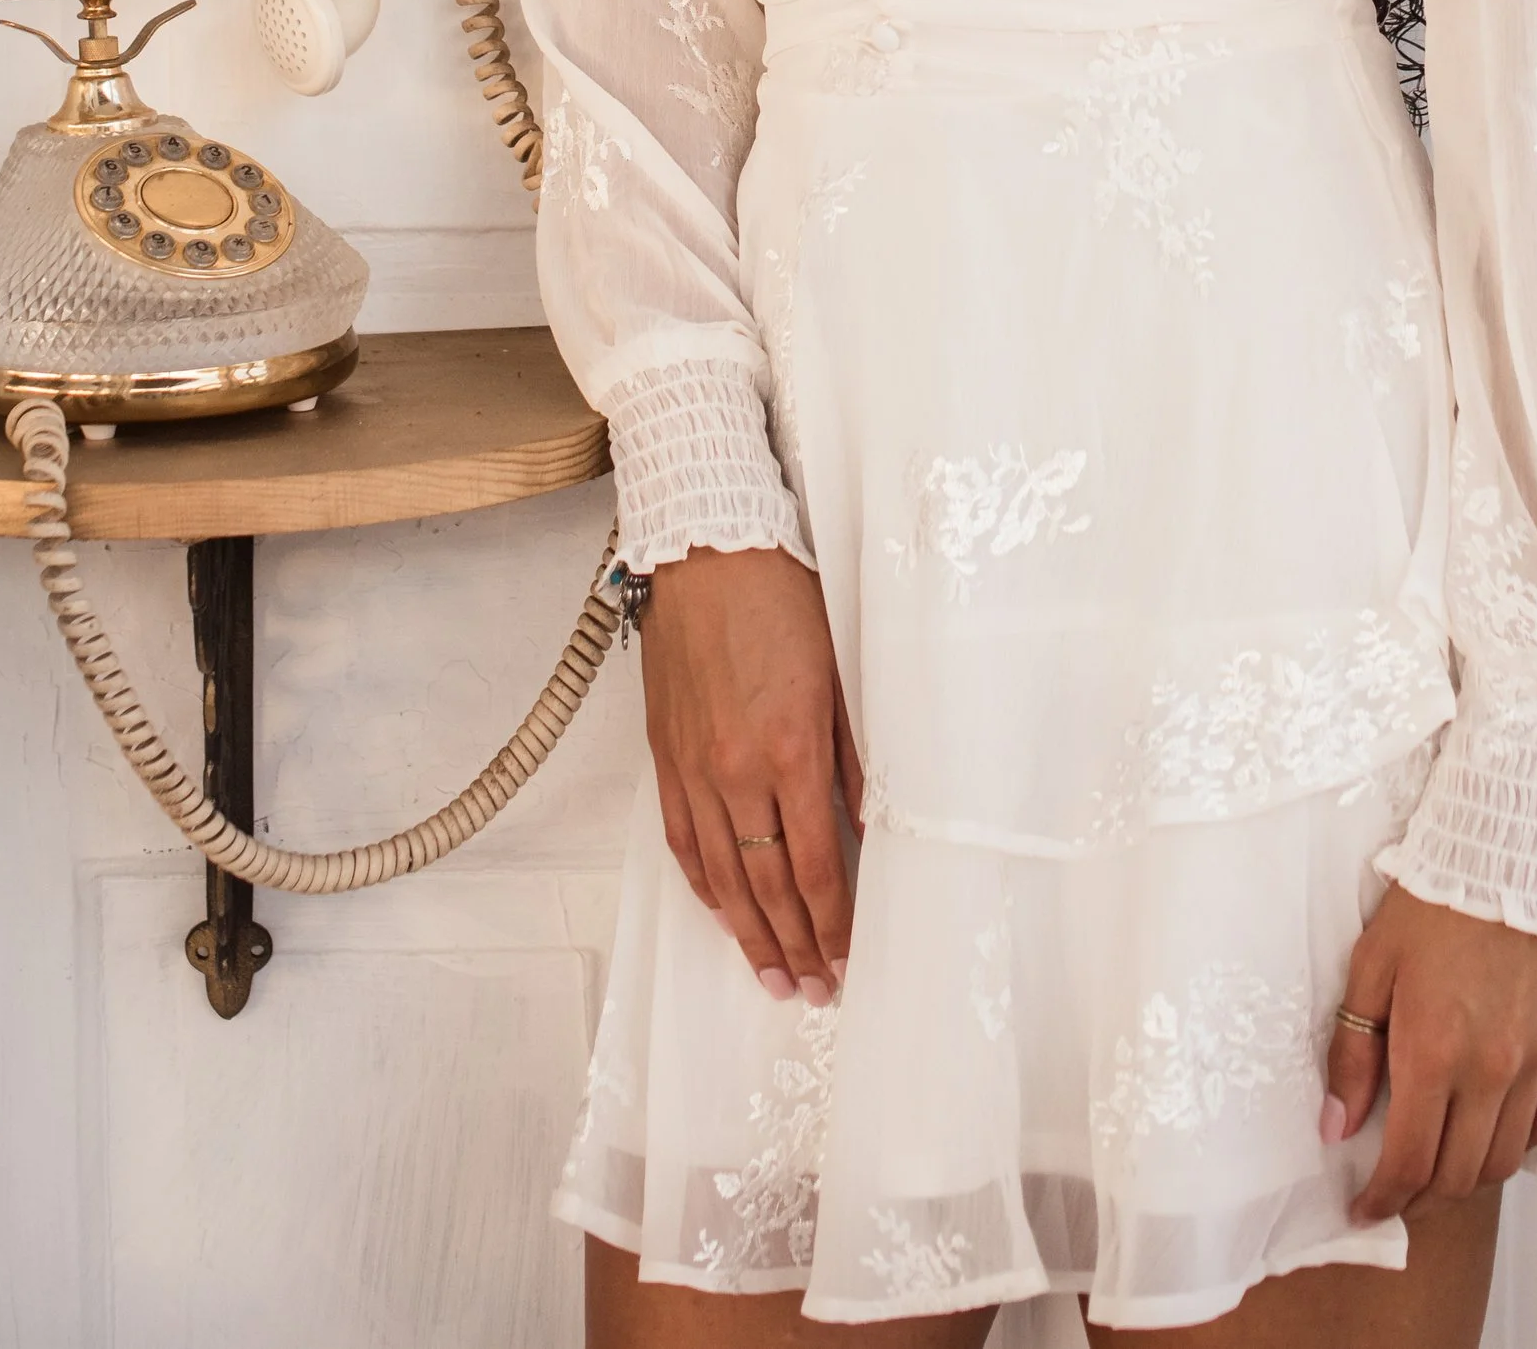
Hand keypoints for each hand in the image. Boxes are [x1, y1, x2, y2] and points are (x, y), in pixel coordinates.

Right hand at [636, 548, 863, 1005]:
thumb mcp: (840, 673)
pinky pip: (681, 837)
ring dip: (749, 932)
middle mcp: (736, 770)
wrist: (707, 548)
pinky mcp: (665, 754)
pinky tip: (721, 911)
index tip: (848, 960)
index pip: (815, 864)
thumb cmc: (783, 597)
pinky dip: (702, 882)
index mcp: (788, 749)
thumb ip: (854, 756)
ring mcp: (694, 766)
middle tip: (815, 989)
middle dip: (796, 944)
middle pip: (767, 884)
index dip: (833, 921)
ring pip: (721, 875)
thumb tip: (871, 824)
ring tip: (772, 975)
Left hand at [1324, 884, 1536, 1220]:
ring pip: (1505, 1159)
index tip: (1365, 1209)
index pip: (1409, 1161)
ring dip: (1469, 1175)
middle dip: (1421, 1196)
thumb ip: (1353, 1049)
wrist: (1518, 846)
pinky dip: (1522, 1142)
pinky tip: (1496, 1127)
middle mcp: (1490, 1071)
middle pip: (1459, 1174)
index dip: (1383, 1199)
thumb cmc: (1436, 898)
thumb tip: (1335, 1127)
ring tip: (1442, 1163)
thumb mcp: (1374, 962)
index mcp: (1433, 1051)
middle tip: (1398, 1190)